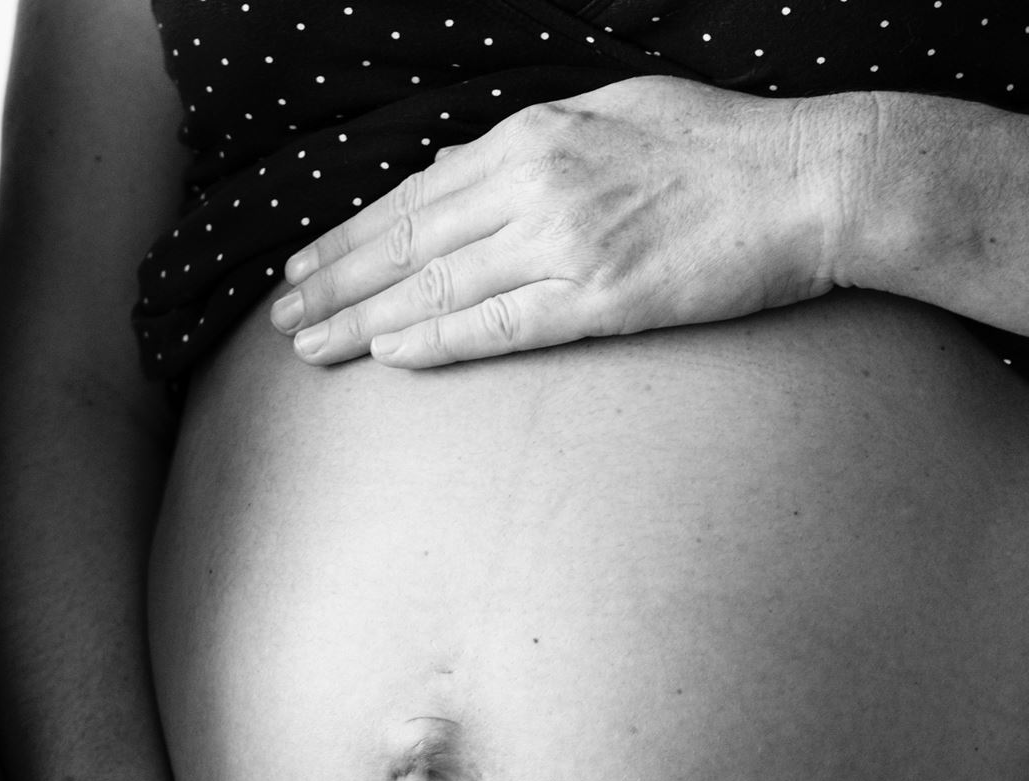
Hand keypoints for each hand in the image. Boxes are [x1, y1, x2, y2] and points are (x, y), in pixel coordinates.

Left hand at [270, 77, 844, 367]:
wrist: (812, 180)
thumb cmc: (719, 145)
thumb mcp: (613, 112)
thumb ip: (533, 141)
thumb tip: (459, 165)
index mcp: (532, 136)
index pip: (414, 195)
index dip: (350, 235)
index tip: (304, 265)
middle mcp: (534, 184)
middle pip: (407, 241)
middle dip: (334, 281)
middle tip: (282, 316)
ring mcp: (564, 242)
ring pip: (436, 285)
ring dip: (363, 319)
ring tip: (310, 346)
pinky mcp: (601, 297)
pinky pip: (497, 324)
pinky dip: (435, 338)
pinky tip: (388, 354)